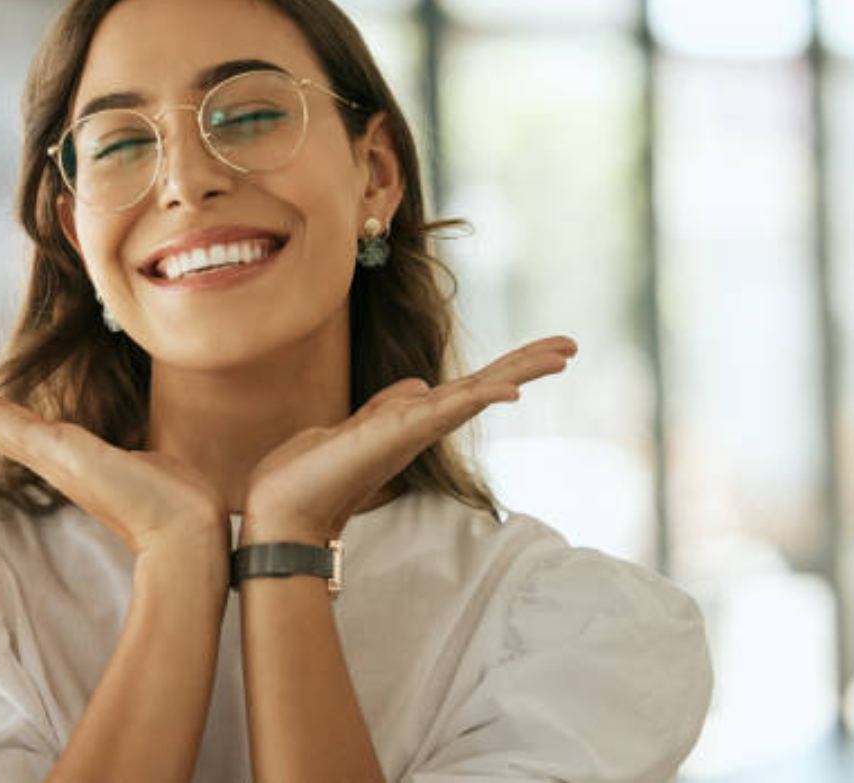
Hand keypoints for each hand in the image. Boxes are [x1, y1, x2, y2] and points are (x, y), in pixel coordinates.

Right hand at [0, 351, 230, 559]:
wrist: (188, 532)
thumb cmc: (177, 501)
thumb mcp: (149, 460)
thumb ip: (137, 452)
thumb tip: (150, 452)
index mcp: (68, 455)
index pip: (13, 420)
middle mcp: (52, 456)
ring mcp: (52, 457)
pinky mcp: (61, 456)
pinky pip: (10, 426)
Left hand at [241, 336, 578, 544]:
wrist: (281, 508)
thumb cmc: (311, 473)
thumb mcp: (356, 426)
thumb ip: (388, 406)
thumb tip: (418, 385)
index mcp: (414, 420)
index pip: (470, 387)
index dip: (507, 368)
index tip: (545, 351)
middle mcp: (422, 426)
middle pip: (485, 387)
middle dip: (527, 364)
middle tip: (571, 345)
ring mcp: (413, 431)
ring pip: (476, 394)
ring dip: (519, 372)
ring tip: (561, 354)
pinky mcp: (397, 435)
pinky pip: (446, 411)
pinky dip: (479, 399)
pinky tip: (510, 390)